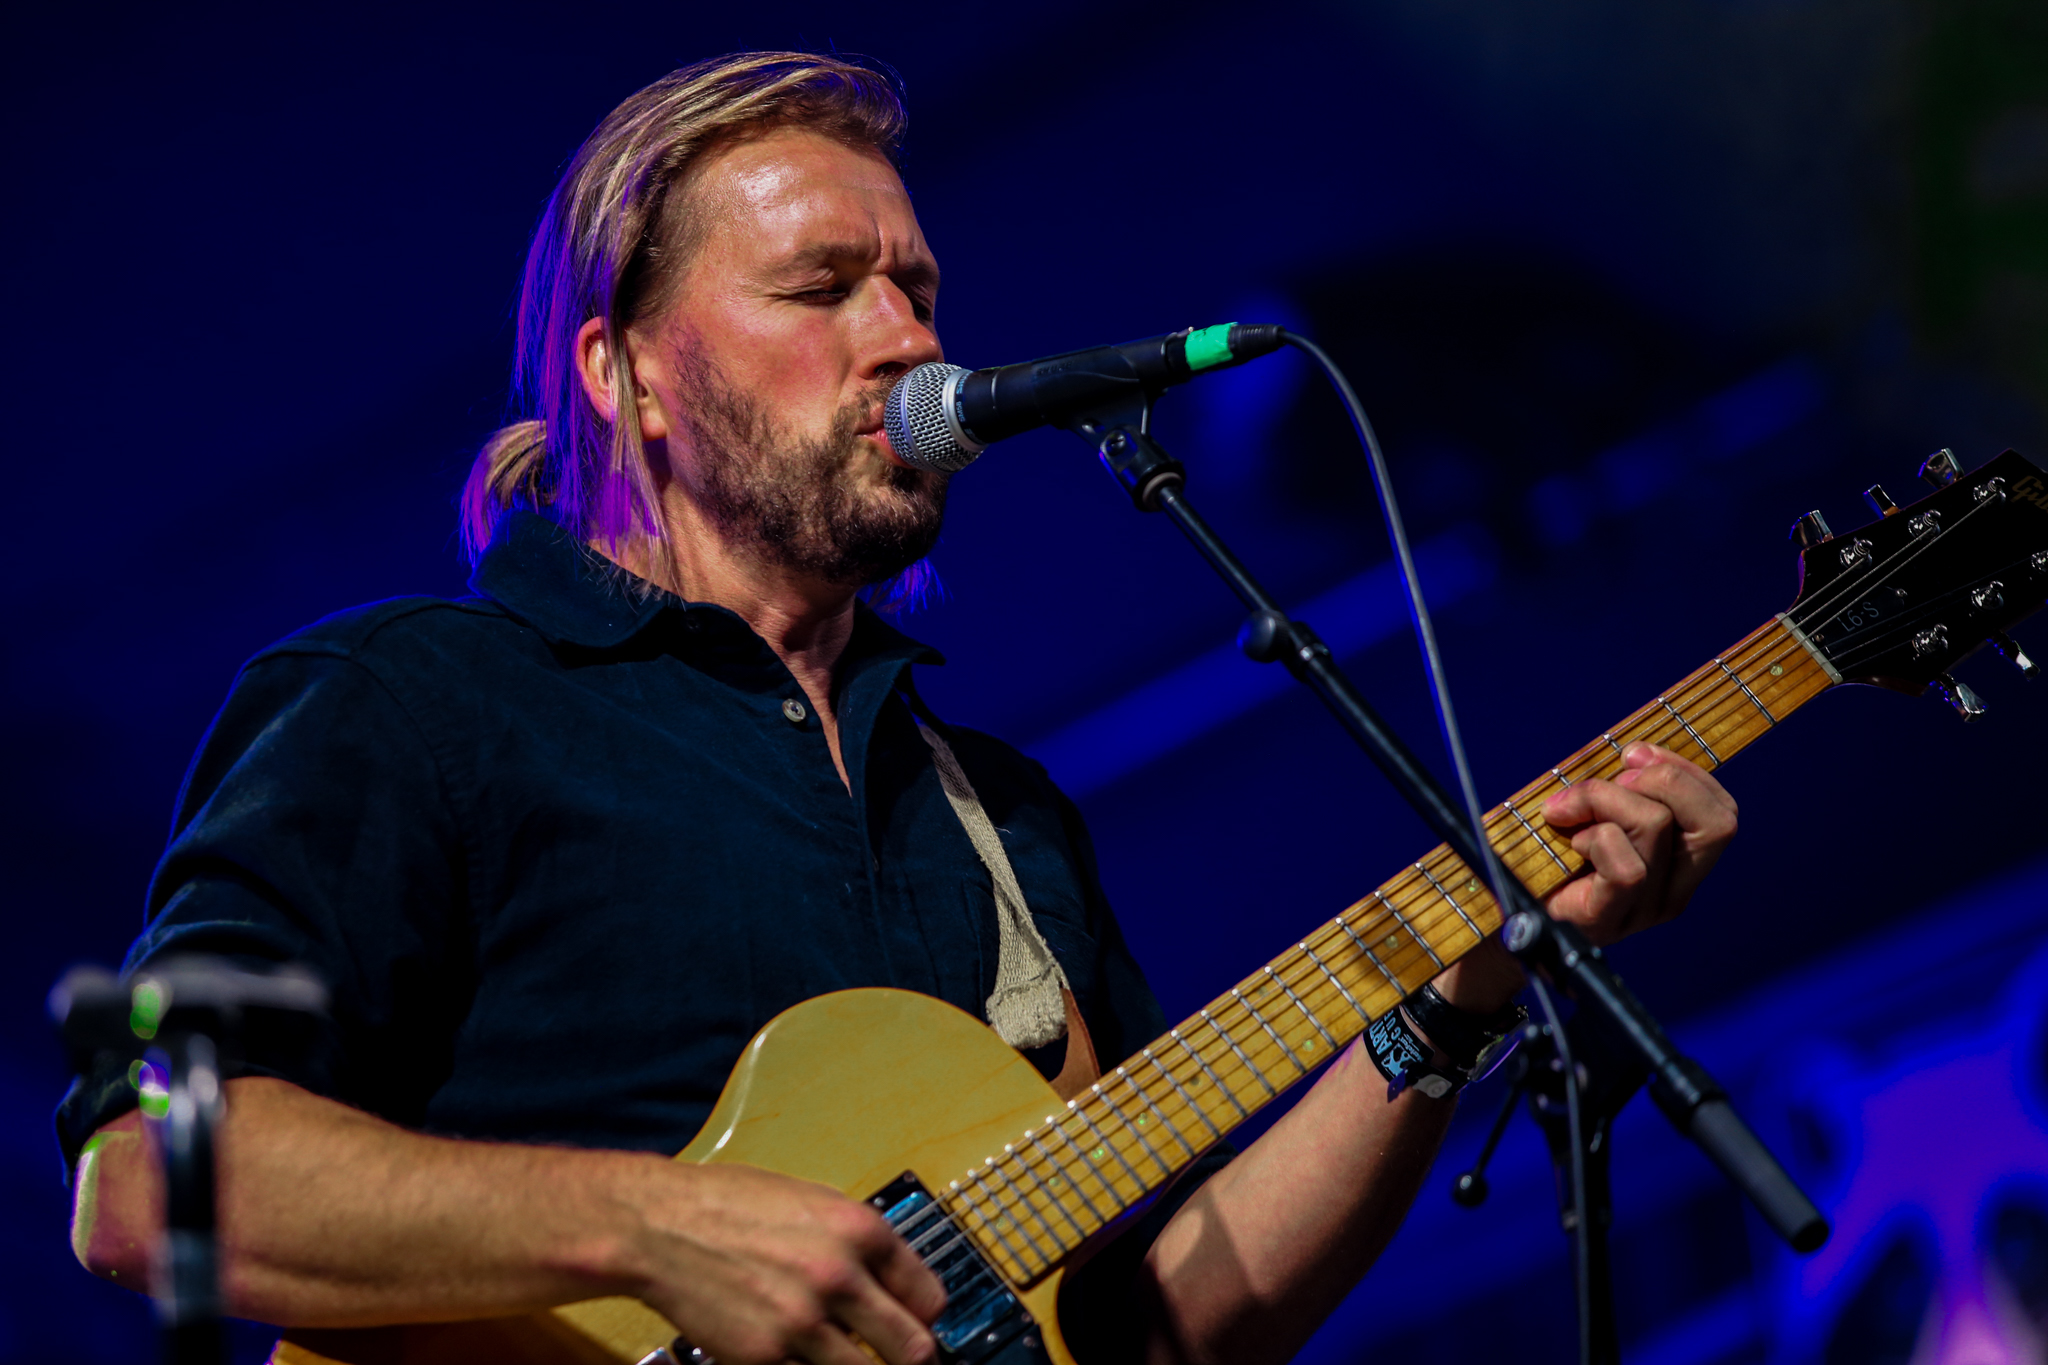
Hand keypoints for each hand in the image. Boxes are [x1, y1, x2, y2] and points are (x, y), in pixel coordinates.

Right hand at [625, 1161, 946, 1364]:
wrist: (662, 1224)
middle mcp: (840, 1276)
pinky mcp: (764, 1355)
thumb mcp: (813, 1201)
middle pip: (911, 1349)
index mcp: (861, 1230)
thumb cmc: (730, 1204)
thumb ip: (857, 1242)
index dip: (926, 1317)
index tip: (919, 1326)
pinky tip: (801, 1356)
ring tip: (845, 1356)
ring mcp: (802, 1321)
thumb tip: (892, 1278)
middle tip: (900, 1360)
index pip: (929, 1297)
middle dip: (911, 1359)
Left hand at [1538, 741, 1737, 943]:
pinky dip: (1595, 838)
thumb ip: (1622, 790)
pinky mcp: (1612, 916)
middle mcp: (1676, 888)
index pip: (1722, 813)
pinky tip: (1571, 842)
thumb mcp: (1593, 814)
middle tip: (1615, 779)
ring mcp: (1647, 907)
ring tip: (1569, 812)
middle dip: (1664, 778)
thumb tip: (1635, 755)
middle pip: (1717, 823)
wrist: (1511, 917)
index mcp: (1682, 862)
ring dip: (1604, 798)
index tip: (1633, 755)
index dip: (1684, 771)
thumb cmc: (1550, 858)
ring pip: (1657, 825)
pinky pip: (1627, 867)